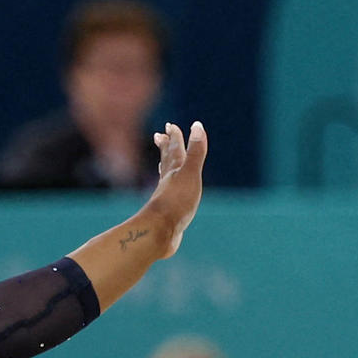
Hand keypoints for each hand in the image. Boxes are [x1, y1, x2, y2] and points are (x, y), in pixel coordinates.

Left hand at [142, 122, 206, 257]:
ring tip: (163, 162)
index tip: (170, 126)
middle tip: (159, 136)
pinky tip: (169, 196)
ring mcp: (167, 199)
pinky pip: (169, 197)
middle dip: (165, 148)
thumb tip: (197, 126)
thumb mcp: (190, 174)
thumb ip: (195, 152)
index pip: (175, 150)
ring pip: (166, 179)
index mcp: (175, 172)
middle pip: (166, 161)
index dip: (174, 138)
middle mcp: (168, 182)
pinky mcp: (167, 214)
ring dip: (165, 168)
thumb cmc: (176, 202)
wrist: (160, 232)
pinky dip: (169, 192)